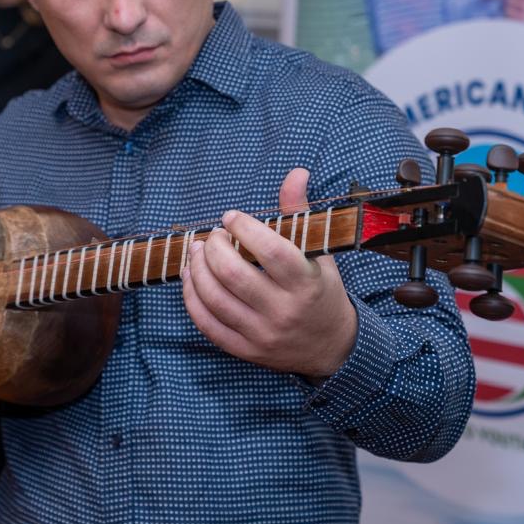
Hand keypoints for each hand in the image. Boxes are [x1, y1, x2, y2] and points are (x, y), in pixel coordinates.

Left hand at [182, 168, 357, 379]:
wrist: (332, 347)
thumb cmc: (322, 291)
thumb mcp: (320, 252)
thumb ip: (300, 213)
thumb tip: (295, 172)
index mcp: (306, 283)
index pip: (271, 251)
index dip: (244, 228)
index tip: (231, 217)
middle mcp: (284, 311)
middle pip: (234, 275)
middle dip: (214, 247)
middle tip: (212, 236)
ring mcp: (263, 334)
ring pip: (215, 299)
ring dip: (197, 269)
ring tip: (197, 251)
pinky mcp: (246, 351)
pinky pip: (207, 324)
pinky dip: (192, 298)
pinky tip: (191, 278)